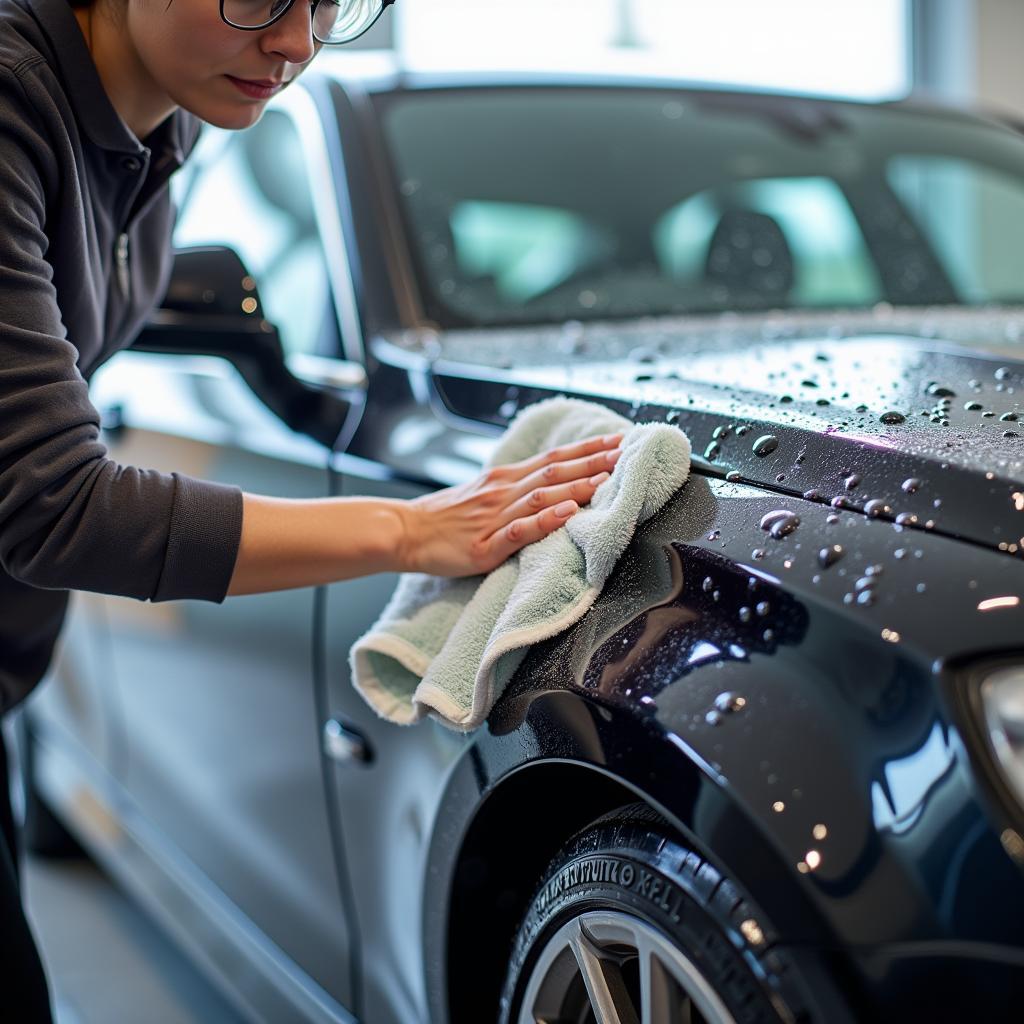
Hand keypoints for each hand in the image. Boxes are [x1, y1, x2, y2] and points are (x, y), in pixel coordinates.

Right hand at [396, 432, 623, 576]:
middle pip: (555, 471)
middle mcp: (503, 491)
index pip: (554, 457)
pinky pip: (519, 531)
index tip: (619, 440)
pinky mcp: (485, 546)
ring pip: (542, 496)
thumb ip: (515, 489)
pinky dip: (545, 520)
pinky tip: (567, 513)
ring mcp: (494, 518)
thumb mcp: (482, 494)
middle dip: (593, 462)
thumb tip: (550, 485)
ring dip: (576, 486)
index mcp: (505, 479)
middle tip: (627, 454)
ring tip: (606, 480)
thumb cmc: (444, 517)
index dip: (587, 448)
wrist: (405, 530)